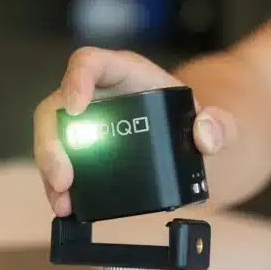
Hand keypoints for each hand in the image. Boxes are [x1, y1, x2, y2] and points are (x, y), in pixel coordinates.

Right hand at [33, 47, 236, 215]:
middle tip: (64, 177)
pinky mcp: (81, 150)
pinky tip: (65, 207)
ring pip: (52, 137)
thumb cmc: (196, 123)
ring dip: (50, 169)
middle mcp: (96, 94)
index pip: (89, 63)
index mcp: (125, 73)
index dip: (76, 80)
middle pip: (57, 106)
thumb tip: (205, 136)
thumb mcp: (217, 121)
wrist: (190, 144)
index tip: (76, 107)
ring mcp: (85, 123)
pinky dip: (58, 187)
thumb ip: (220, 125)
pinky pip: (60, 163)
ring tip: (63, 201)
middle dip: (53, 142)